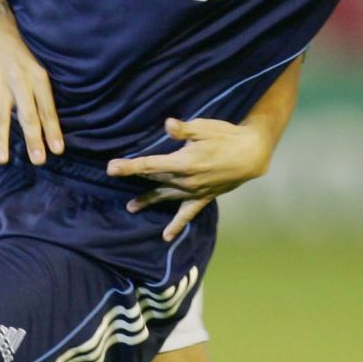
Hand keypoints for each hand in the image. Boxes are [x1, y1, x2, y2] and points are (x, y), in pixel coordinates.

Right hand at [0, 3, 62, 164]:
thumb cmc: (19, 59)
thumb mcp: (36, 72)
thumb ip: (40, 98)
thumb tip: (49, 130)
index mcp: (38, 80)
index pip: (47, 110)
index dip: (53, 130)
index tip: (57, 150)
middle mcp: (21, 82)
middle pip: (28, 116)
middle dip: (33, 139)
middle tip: (38, 160)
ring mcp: (0, 84)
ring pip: (1, 115)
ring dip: (1, 138)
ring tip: (2, 159)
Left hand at [106, 117, 273, 240]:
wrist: (251, 154)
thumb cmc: (227, 136)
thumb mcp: (205, 128)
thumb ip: (184, 130)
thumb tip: (167, 124)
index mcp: (184, 162)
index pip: (150, 165)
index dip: (129, 166)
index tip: (111, 168)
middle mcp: (186, 180)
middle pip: (154, 179)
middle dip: (133, 176)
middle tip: (112, 174)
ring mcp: (194, 191)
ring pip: (165, 196)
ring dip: (148, 201)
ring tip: (131, 207)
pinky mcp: (203, 197)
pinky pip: (187, 213)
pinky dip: (176, 225)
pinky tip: (166, 236)